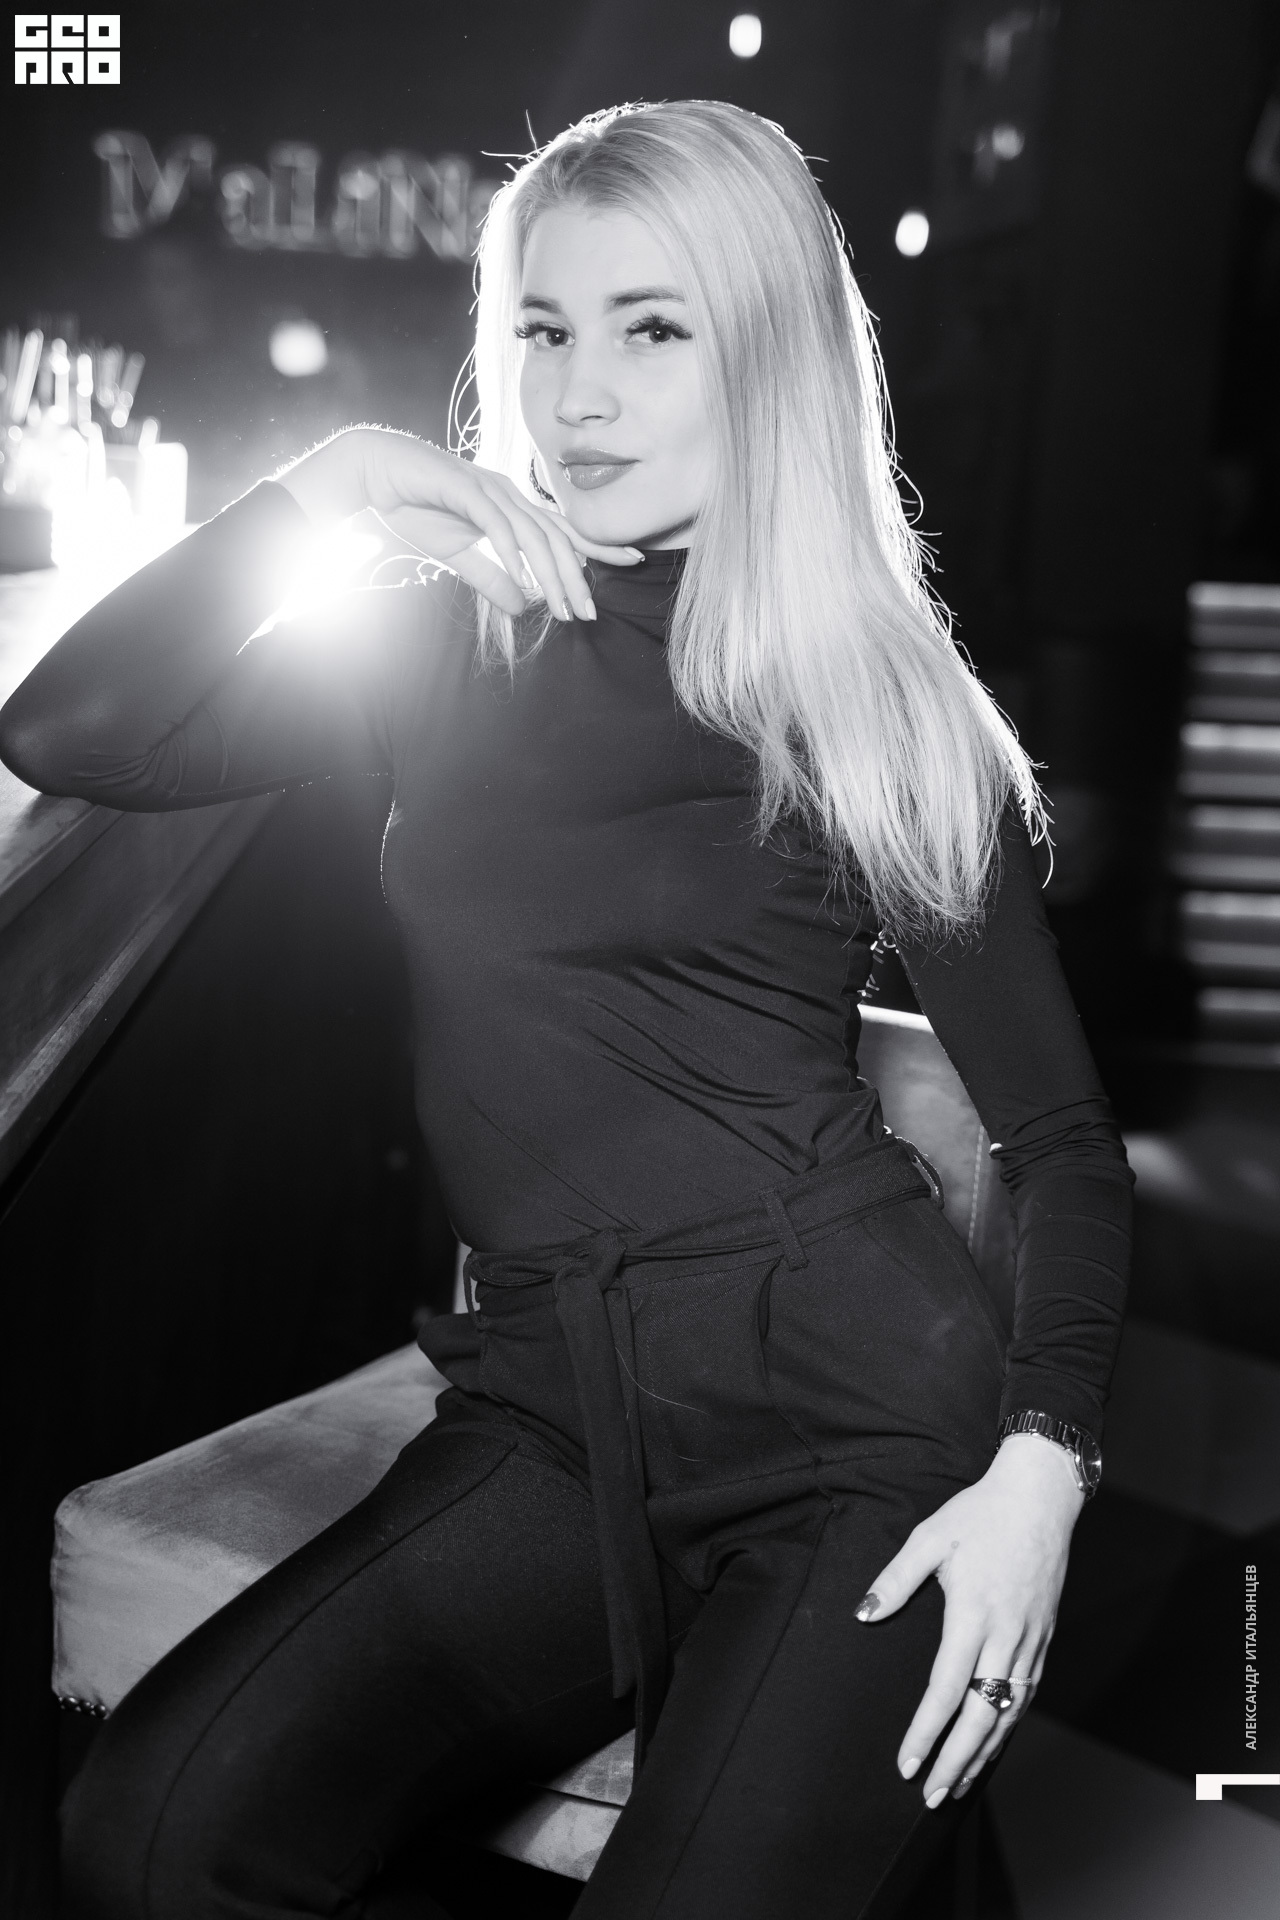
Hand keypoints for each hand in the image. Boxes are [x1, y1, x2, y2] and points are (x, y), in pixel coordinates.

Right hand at [275, 428, 641, 620]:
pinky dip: (512, 552)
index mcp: (512, 507)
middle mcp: (509, 494)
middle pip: (556, 538)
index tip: (632, 562)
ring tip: (564, 607)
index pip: (563, 530)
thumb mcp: (460, 556)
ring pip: (533, 535)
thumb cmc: (416, 507)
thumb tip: (523, 607)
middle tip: (591, 613)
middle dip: (577, 578)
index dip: (597, 547)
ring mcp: (489, 489)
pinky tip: (524, 579)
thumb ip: (492, 579)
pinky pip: (496, 524)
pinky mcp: (464, 487)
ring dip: (552, 574)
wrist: (375, 471)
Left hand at [856, 1433, 1084, 1805]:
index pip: (945, 1691)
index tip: (905, 1763)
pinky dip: (1008, 1726)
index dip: (924, 1733)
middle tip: (929, 1795)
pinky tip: (992, 1741)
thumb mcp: (929, 1538)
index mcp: (973, 1615)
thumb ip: (895, 1580)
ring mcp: (1030, 1640)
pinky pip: (1026, 1695)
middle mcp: (1006, 1636)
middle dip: (954, 1761)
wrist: (1040, 1497)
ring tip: (957, 1783)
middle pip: (980, 1717)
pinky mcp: (1044, 1637)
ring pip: (1008, 1713)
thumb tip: (863, 1614)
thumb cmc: (980, 1514)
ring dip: (983, 1753)